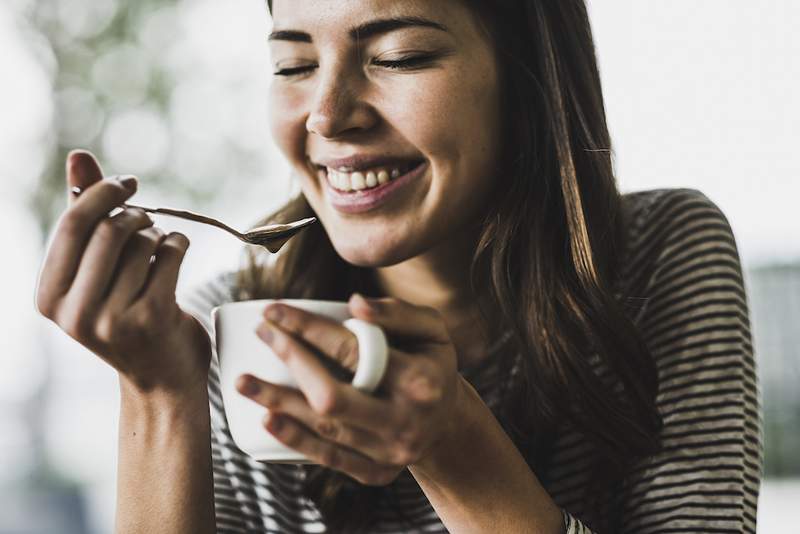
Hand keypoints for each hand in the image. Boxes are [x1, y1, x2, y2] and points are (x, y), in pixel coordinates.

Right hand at [35, 150, 210, 395]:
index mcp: (49, 298)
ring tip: (160, 246)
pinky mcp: (153, 318)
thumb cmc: (126, 315)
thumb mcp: (95, 272)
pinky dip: (178, 242)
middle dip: (135, 214)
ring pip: (142, 242)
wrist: (163, 379)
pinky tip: (176, 250)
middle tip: (148, 217)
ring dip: (158, 233)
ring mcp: (113, 319)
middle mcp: (74, 313)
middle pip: (108, 230)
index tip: (127, 184)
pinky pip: (170, 253)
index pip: (71, 226)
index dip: (102, 194)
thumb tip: (78, 156)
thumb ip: (85, 217)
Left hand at [236, 294, 467, 485]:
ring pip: (325, 429)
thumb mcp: (432, 330)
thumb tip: (353, 303)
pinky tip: (268, 419)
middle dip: (291, 360)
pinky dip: (295, 439)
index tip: (274, 310)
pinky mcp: (376, 474)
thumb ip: (398, 313)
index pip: (354, 351)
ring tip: (243, 381)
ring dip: (280, 402)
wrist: (448, 423)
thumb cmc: (433, 364)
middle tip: (262, 334)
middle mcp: (405, 421)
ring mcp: (390, 452)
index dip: (309, 329)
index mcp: (421, 380)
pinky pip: (329, 458)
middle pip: (333, 394)